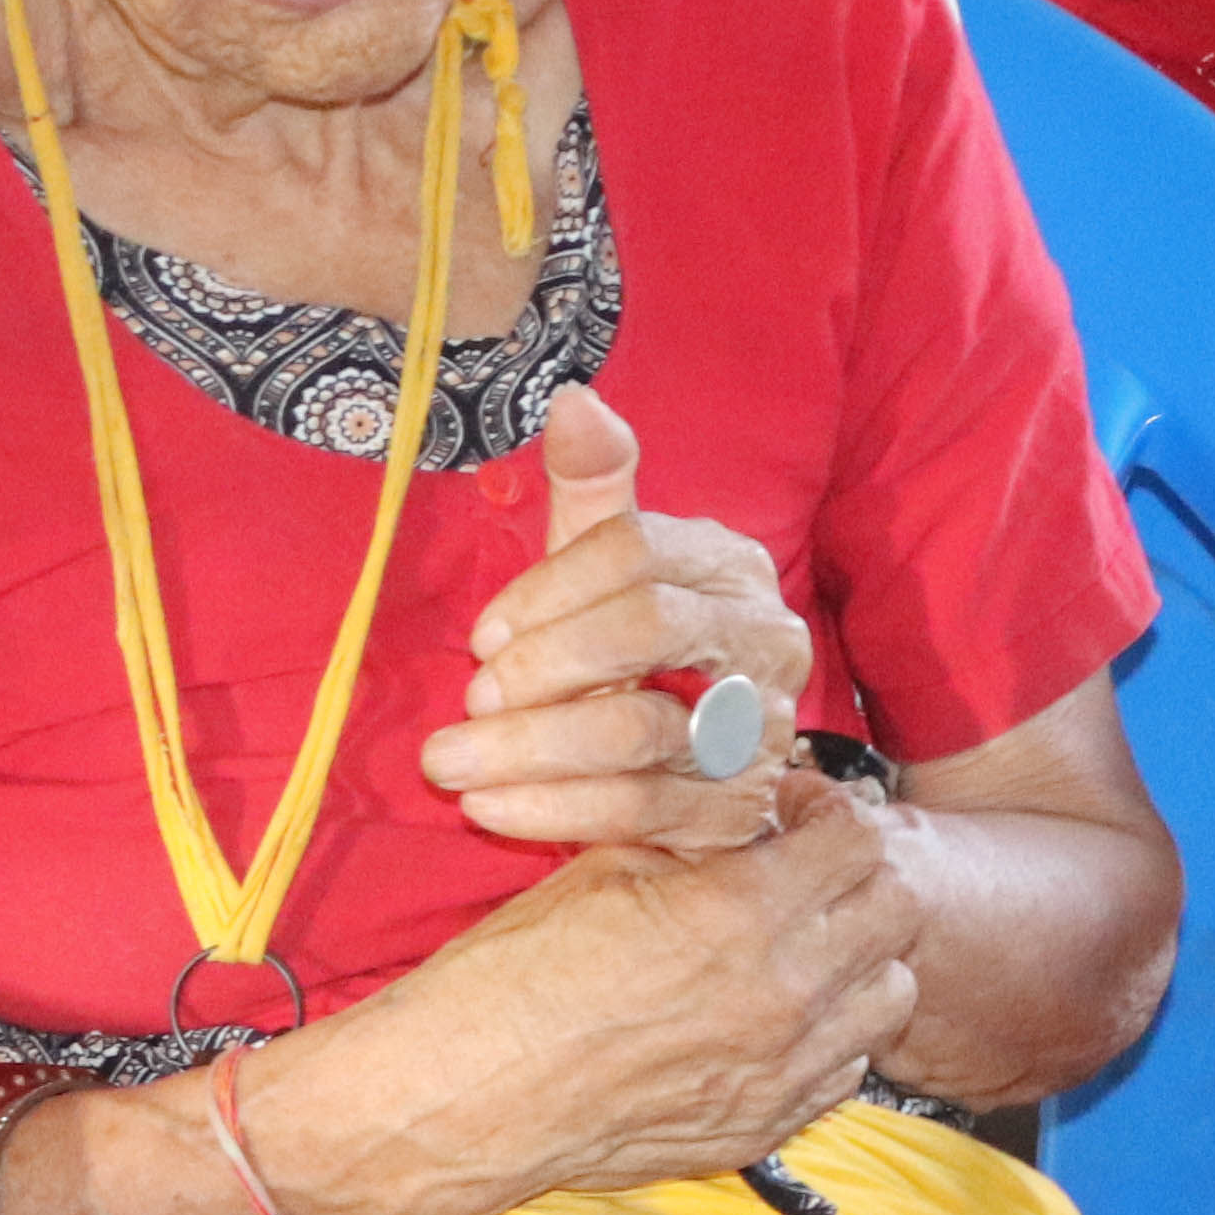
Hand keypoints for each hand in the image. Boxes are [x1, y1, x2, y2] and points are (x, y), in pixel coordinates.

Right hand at [293, 777, 923, 1214]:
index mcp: (741, 914)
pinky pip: (846, 1069)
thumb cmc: (515, 973)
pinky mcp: (764, 1129)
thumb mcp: (606, 865)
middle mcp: (782, 996)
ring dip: (858, 955)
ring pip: (888, 995)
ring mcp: (781, 1073)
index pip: (858, 838)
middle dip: (857, 874)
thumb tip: (746, 801)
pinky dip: (831, 1031)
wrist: (466, 1096)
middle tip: (805, 865)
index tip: (789, 809)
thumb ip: (696, 831)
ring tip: (799, 940)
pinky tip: (774, 1010)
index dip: (828, 808)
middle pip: (894, 911)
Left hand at [423, 386, 817, 846]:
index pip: (636, 550)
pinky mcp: (739, 814)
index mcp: (731, 564)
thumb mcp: (605, 563)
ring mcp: (760, 732)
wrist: (686, 768)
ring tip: (449, 762)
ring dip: (531, 748)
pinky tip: (490, 807)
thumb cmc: (627, 645)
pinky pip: (642, 812)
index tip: (480, 634)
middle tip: (469, 697)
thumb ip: (592, 485)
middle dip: (543, 664)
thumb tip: (572, 400)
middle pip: (648, 630)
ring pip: (640, 731)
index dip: (547, 589)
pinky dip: (556, 811)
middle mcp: (765, 641)